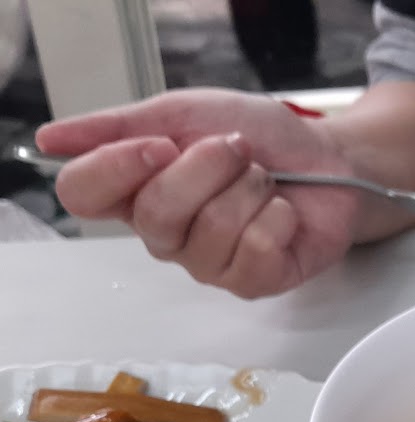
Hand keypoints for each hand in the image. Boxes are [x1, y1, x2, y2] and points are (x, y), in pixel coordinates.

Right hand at [36, 88, 361, 298]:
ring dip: (249, 189)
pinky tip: (284, 213)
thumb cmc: (260, 139)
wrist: (329, 158)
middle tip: (238, 150)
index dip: (117, 168)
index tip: (158, 144)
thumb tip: (52, 139)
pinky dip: (277, 218)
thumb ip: (119, 127)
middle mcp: (166, 234)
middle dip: (206, 169)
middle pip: (154, 213)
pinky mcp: (254, 282)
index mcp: (136, 190)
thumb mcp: (185, 112)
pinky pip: (254, 251)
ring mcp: (209, 264)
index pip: (83, 195)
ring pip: (210, 231)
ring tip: (265, 180)